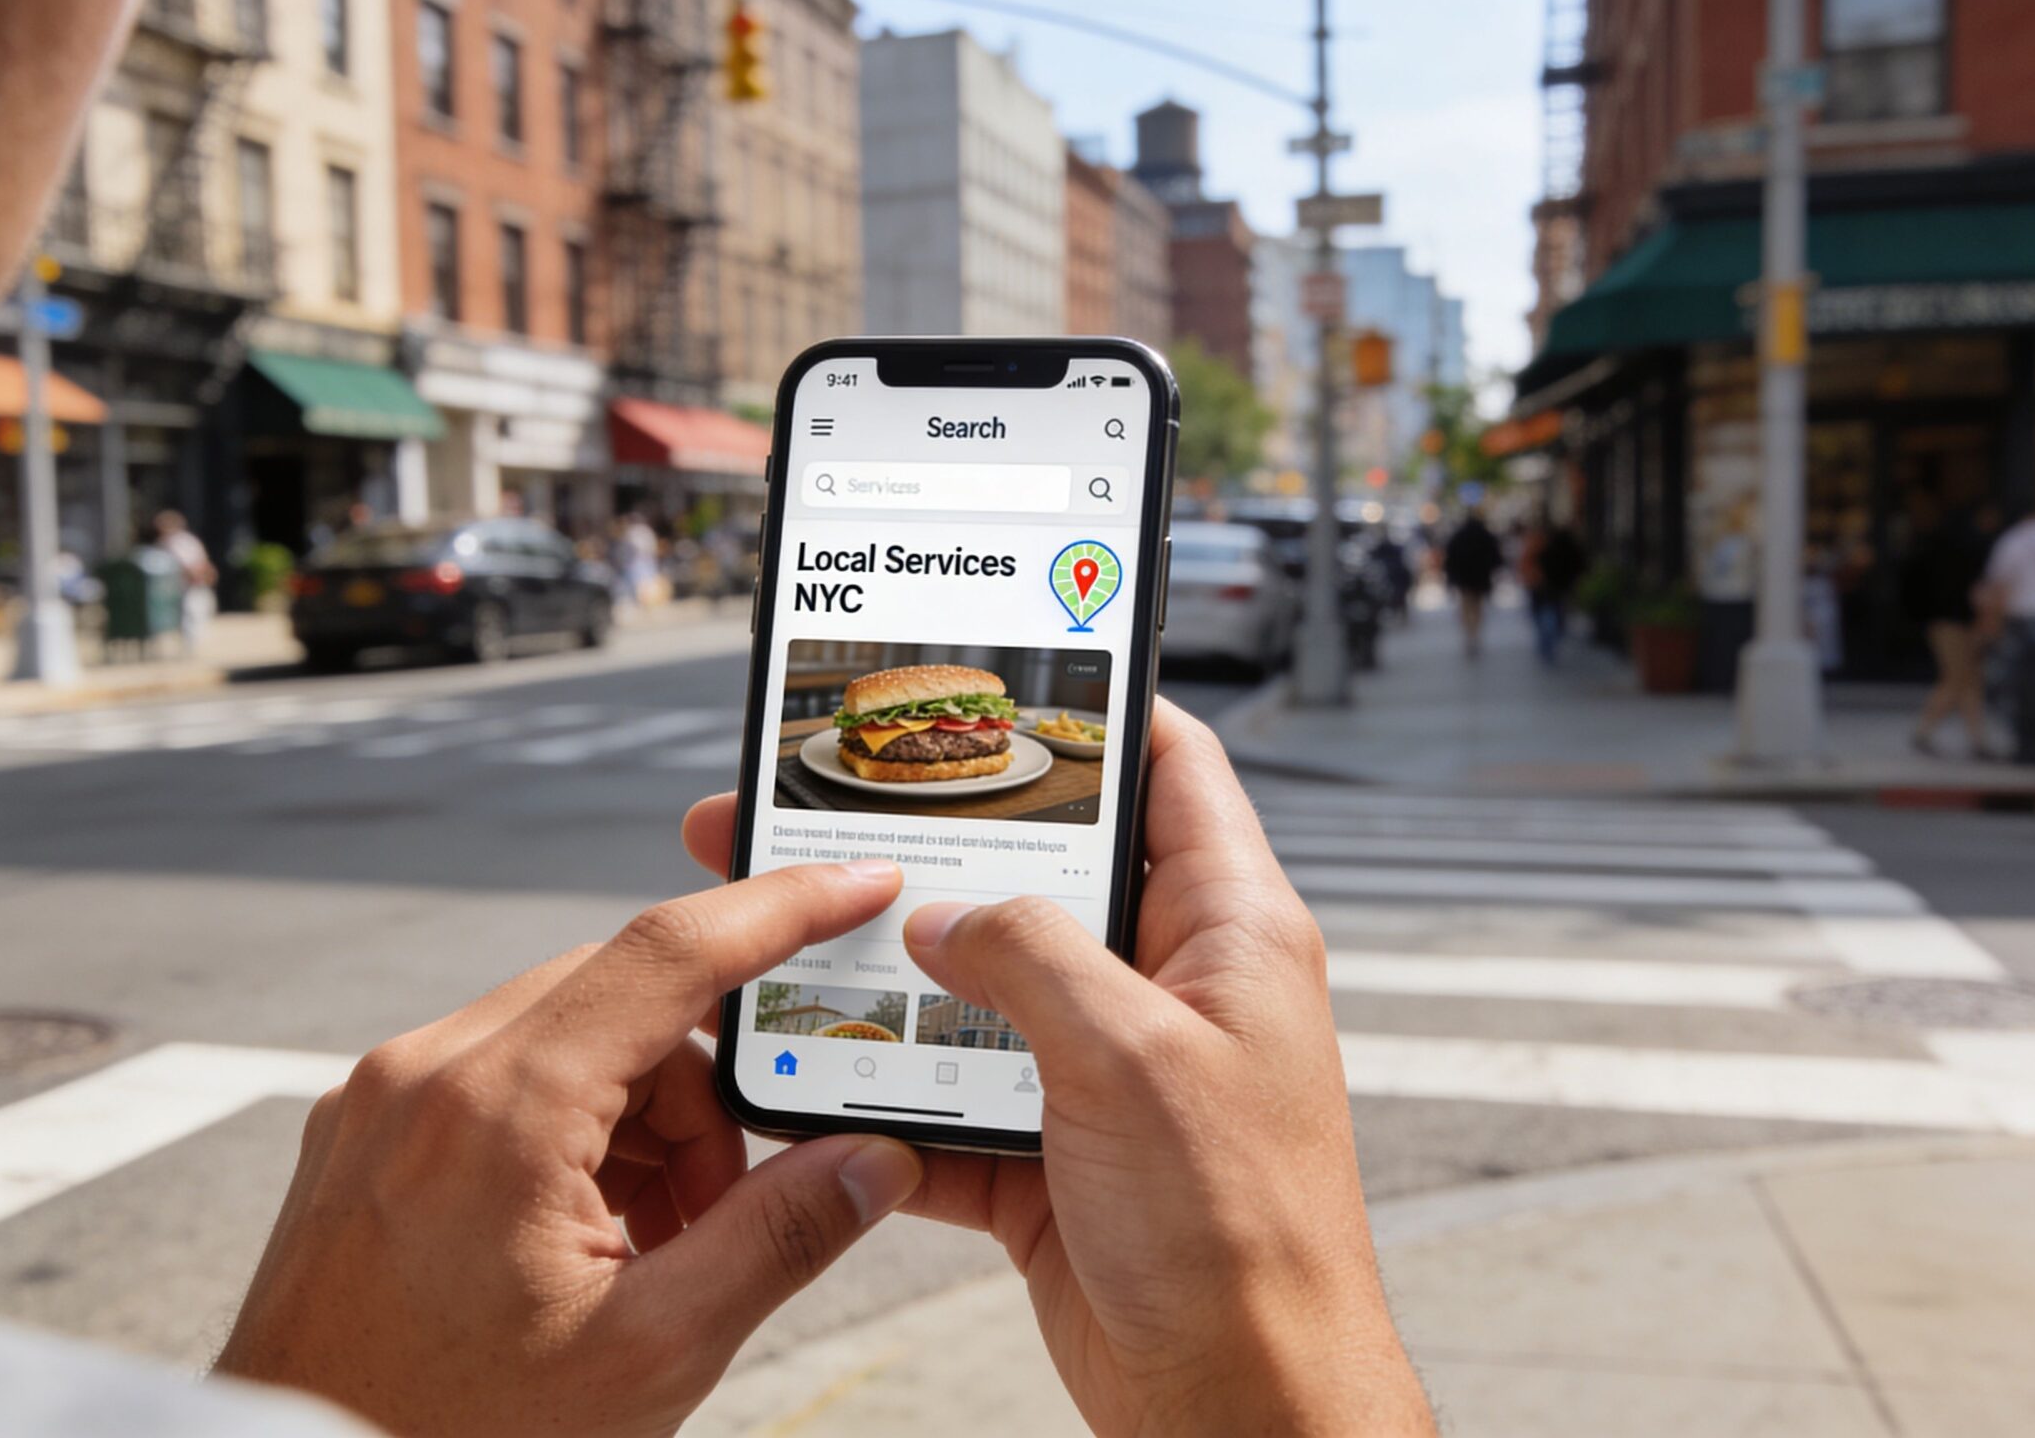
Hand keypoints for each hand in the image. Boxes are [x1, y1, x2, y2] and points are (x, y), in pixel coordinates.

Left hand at [215, 862, 925, 1437]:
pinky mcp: (362, 1133)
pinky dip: (574, 1135)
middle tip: (733, 1204)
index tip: (857, 885)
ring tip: (651, 1251)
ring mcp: (380, 1100)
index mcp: (497, 1111)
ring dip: (642, 1120)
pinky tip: (590, 1242)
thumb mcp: (651, 1350)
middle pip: (625, 998)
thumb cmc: (455, 1436)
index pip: (669, 953)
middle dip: (706, 1087)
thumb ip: (777, 1238)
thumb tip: (874, 1162)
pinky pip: (502, 1079)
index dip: (781, 909)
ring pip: (568, 1036)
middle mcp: (424, 1074)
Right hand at [682, 700, 1433, 1435]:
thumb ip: (1031, 959)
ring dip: (895, 974)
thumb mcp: (1133, 1059)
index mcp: (1228, 930)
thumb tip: (945, 919)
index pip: (1170, 768)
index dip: (1093, 708)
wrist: (1238, 1408)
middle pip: (1044, 876)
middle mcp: (1169, 987)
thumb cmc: (1242, 1238)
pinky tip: (821, 1081)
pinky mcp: (1056, 1155)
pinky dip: (889, 1095)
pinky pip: (955, 1097)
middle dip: (938, 848)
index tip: (1002, 670)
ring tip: (793, 935)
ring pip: (983, 987)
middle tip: (831, 810)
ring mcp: (1109, 1072)